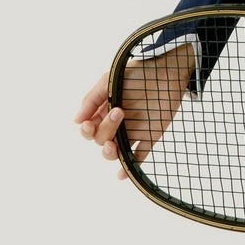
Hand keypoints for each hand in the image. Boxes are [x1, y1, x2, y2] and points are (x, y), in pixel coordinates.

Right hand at [75, 44, 195, 179]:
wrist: (168, 69)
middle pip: (101, 140)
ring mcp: (132, 131)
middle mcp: (117, 124)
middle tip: (120, 112)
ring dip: (110, 154)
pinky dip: (130, 168)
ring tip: (113, 145)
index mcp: (104, 111)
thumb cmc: (138, 72)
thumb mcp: (110, 80)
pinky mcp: (149, 136)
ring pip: (115, 152)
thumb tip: (76, 121)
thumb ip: (92, 98)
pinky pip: (138, 156)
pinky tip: (122, 174)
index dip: (87, 131)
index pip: (90, 130)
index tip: (89, 125)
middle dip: (105, 130)